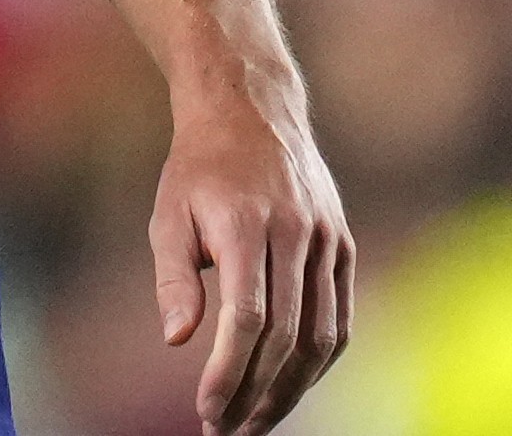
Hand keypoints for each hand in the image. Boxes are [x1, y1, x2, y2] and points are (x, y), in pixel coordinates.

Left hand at [150, 88, 352, 434]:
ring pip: (321, 334)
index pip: (246, 319)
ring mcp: (326, 237)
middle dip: (256, 394)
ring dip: (292, 389)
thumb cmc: (198, 168)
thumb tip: (179, 340)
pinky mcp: (343, 242)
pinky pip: (340, 316)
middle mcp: (295, 231)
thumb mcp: (168, 215)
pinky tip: (292, 386)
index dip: (228, 373)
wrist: (251, 108)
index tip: (207, 411)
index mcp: (246, 224)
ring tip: (258, 421)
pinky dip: (320, 359)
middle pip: (285, 335)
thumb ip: (173, 278)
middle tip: (227, 430)